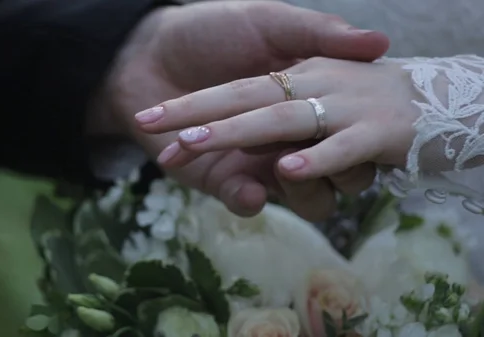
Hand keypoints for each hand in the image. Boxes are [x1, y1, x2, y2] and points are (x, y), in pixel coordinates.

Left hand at [97, 1, 389, 217]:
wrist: (143, 52)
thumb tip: (381, 43)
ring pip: (306, 197)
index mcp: (307, 96)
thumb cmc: (209, 29)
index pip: (346, 122)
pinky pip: (249, 200)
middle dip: (326, 164)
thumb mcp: (269, 21)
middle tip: (304, 152)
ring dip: (297, 189)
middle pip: (334, 168)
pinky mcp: (226, 178)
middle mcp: (290, 133)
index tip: (365, 120)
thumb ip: (318, 32)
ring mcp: (260, 159)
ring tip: (275, 168)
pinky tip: (248, 190)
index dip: (354, 127)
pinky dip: (251, 198)